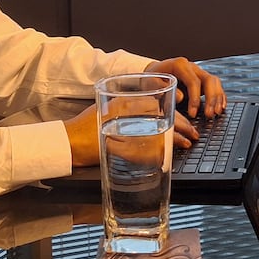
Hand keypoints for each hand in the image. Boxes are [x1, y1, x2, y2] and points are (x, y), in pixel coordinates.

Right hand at [63, 100, 200, 167]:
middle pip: (161, 116)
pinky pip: (142, 150)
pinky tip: (166, 156)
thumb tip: (156, 116)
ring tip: (186, 143)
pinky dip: (157, 153)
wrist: (66, 142)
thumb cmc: (86, 128)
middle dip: (181, 126)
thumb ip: (130, 110)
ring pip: (156, 131)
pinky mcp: (115, 145)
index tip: (186, 121)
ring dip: (174, 139)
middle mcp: (123, 111)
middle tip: (192, 134)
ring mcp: (119, 128)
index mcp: (123, 101)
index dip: (175, 112)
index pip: (156, 104)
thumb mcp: (110, 112)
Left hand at [146, 56, 226, 120]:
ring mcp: (198, 72)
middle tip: (209, 115)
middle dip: (211, 99)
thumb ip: (162, 88)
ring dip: (217, 98)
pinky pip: (215, 85)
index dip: (195, 98)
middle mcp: (191, 67)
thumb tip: (180, 97)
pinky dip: (219, 96)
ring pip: (214, 82)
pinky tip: (220, 107)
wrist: (153, 73)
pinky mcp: (201, 79)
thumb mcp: (151, 83)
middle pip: (208, 80)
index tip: (193, 113)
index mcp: (179, 65)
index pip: (193, 81)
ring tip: (216, 113)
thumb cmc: (151, 79)